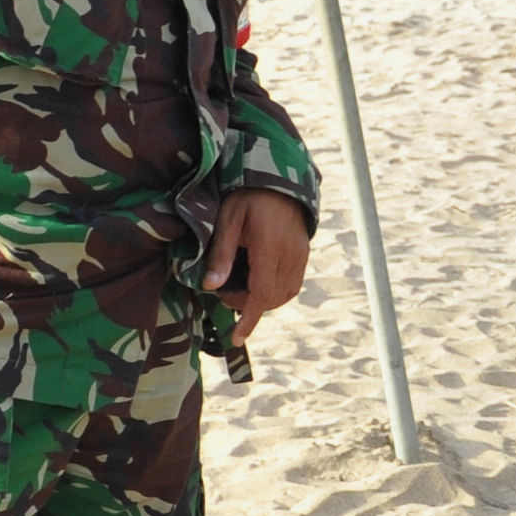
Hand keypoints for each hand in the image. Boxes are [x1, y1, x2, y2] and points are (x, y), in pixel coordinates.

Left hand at [204, 187, 312, 344]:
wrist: (280, 177)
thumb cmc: (248, 195)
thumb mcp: (227, 219)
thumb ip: (221, 254)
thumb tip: (210, 287)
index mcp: (270, 247)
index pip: (261, 294)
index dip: (248, 319)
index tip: (236, 337)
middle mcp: (291, 255)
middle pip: (272, 298)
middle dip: (247, 305)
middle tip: (224, 290)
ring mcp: (301, 255)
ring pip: (284, 295)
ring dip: (262, 300)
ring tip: (239, 287)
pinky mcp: (304, 254)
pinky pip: (292, 284)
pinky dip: (274, 291)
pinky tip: (256, 281)